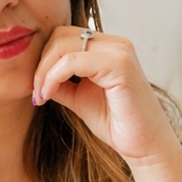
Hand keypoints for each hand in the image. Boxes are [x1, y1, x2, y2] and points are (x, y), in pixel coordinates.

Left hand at [32, 27, 178, 165]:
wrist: (144, 146)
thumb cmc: (118, 125)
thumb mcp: (80, 99)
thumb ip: (62, 83)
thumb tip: (36, 75)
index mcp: (108, 48)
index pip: (64, 37)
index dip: (44, 59)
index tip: (36, 89)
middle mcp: (116, 44)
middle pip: (60, 35)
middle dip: (41, 63)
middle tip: (36, 92)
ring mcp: (119, 51)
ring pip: (64, 46)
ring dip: (45, 70)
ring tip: (41, 95)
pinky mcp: (120, 64)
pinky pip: (73, 61)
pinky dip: (54, 77)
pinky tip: (48, 95)